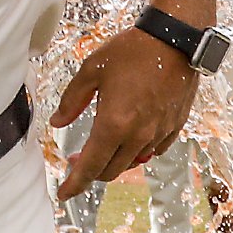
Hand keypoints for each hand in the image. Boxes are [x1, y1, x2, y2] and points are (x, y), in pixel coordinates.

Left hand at [50, 28, 196, 199]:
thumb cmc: (132, 51)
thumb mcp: (91, 70)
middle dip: (91, 171)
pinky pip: (153, 150)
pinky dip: (137, 150)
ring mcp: (159, 133)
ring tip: (102, 144)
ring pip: (132, 162)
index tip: (65, 193)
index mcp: (114, 124)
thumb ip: (71, 100)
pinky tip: (130, 136)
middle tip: (77, 158)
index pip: (90, 166)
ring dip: (114, 160)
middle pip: (110, 171)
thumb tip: (57, 122)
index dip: (75, 184)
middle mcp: (138, 135)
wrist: (175, 40)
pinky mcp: (174, 127)